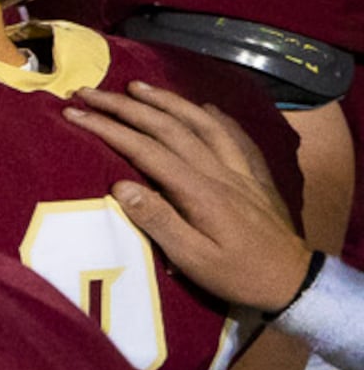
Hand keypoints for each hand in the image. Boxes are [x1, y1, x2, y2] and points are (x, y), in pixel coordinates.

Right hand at [65, 82, 317, 311]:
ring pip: (202, 123)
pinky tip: (204, 107)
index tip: (75, 113)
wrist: (294, 281)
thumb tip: (120, 185)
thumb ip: (157, 221)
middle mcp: (220, 171)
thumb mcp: (193, 260)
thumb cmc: (238, 275)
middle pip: (169, 127)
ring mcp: (241, 170)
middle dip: (125, 106)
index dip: (108, 128)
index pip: (146, 149)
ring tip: (137, 87)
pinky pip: (235, 136)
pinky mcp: (256, 176)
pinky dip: (215, 117)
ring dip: (166, 101)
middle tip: (90, 92)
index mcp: (200, 191)